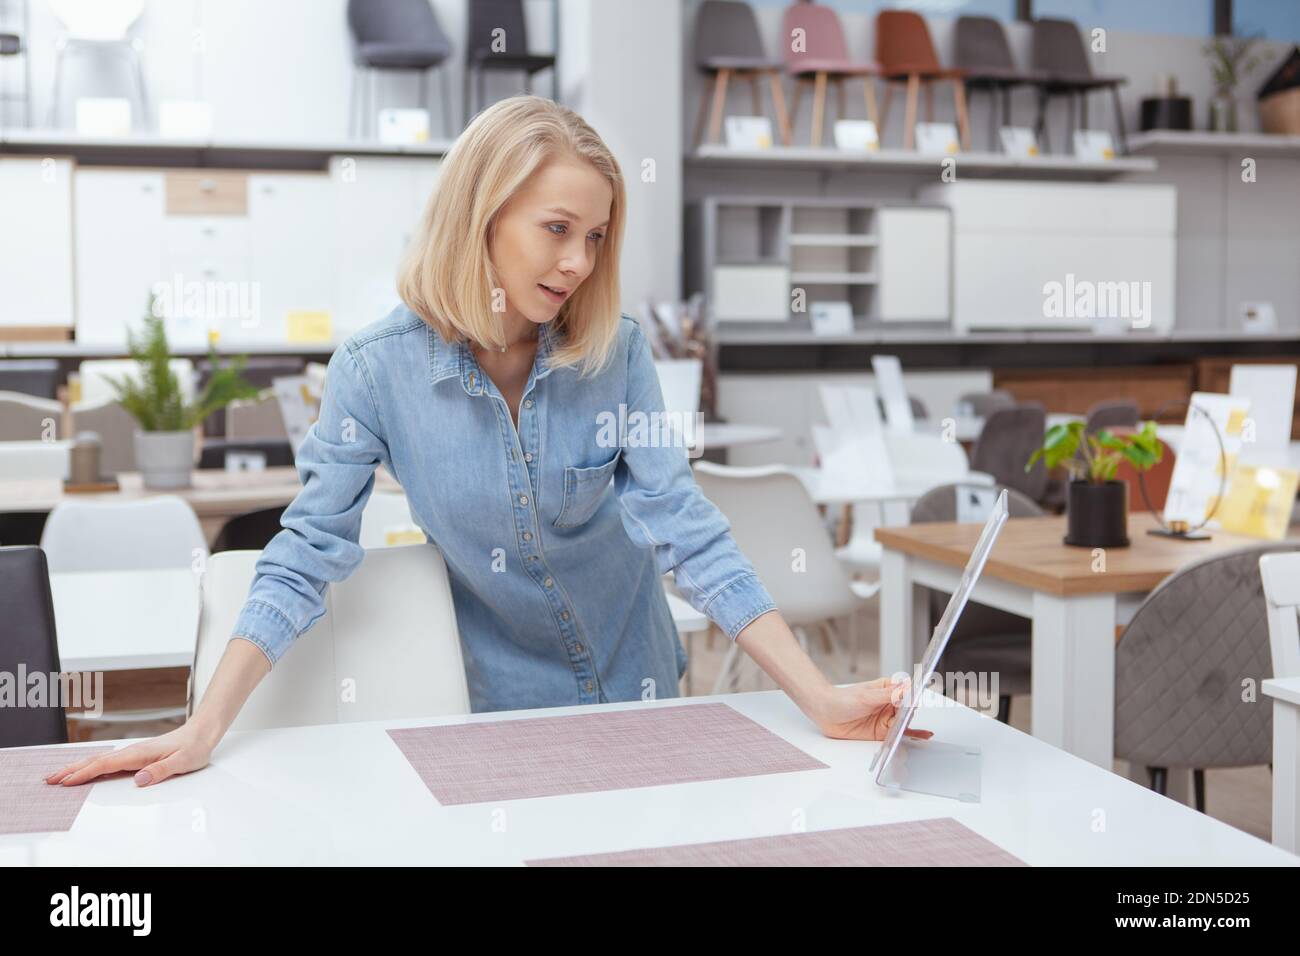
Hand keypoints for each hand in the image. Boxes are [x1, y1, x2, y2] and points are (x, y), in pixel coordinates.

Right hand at [43, 720, 217, 787]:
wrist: (202, 732)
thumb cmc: (194, 747)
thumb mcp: (182, 762)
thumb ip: (160, 770)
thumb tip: (138, 780)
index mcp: (140, 754)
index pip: (106, 765)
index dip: (85, 773)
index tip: (66, 782)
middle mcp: (132, 751)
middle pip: (96, 761)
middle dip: (71, 770)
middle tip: (49, 780)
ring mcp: (133, 752)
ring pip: (99, 759)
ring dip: (78, 767)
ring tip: (59, 775)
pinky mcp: (136, 755)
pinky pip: (108, 761)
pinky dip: (91, 765)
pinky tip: (85, 770)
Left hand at [811, 677, 934, 742]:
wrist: (825, 713)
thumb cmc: (842, 700)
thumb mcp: (867, 696)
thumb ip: (888, 695)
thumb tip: (906, 688)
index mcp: (887, 689)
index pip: (906, 692)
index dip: (913, 696)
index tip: (916, 699)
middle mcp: (889, 704)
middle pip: (907, 709)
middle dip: (909, 712)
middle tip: (906, 714)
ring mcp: (886, 718)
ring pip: (904, 722)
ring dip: (910, 724)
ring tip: (912, 725)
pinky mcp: (882, 732)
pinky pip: (899, 733)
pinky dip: (912, 734)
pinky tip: (924, 735)